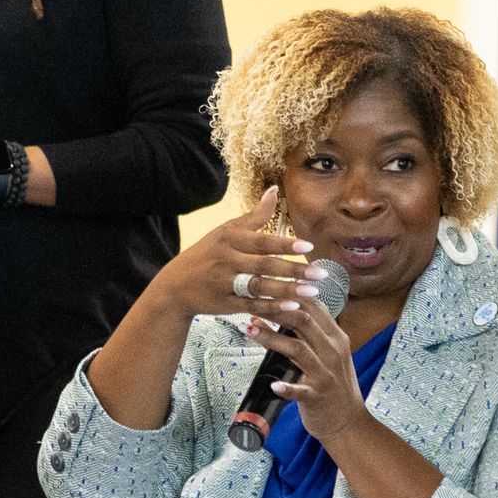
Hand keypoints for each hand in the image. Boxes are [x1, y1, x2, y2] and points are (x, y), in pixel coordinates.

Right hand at [149, 186, 321, 316]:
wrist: (176, 286)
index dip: (285, 244)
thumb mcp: (226, 231)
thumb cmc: (207, 253)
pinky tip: (292, 307)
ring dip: (287, 290)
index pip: (261, 242)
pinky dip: (271, 307)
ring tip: (312, 293)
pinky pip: (251, 305)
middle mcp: (226, 261)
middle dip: (294, 270)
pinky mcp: (225, 304)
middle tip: (321, 274)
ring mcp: (225, 284)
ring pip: (259, 287)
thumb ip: (254, 216)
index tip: (309, 247)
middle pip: (264, 266)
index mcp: (229, 240)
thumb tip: (274, 189)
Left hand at [245, 290, 365, 442]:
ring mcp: (325, 374)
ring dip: (270, 338)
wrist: (348, 421)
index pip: (313, 307)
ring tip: (248, 328)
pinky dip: (286, 388)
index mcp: (336, 337)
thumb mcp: (327, 353)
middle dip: (275, 308)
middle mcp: (332, 351)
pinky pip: (300, 390)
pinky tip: (272, 385)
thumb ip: (308, 333)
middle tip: (250, 300)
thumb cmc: (333, 384)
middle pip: (303, 321)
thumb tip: (276, 311)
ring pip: (297, 349)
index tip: (266, 285)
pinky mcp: (317, 396)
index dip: (289, 293)